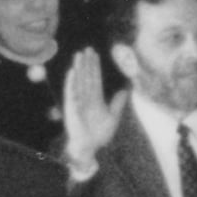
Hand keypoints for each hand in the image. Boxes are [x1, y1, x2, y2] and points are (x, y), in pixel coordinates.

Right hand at [63, 48, 126, 170]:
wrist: (90, 147)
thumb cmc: (99, 134)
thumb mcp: (113, 118)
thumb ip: (118, 104)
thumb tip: (125, 91)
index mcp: (96, 99)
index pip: (95, 79)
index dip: (95, 67)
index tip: (95, 54)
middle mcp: (86, 98)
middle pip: (87, 76)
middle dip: (87, 63)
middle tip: (87, 49)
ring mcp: (78, 101)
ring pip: (79, 81)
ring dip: (78, 68)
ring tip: (79, 55)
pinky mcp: (72, 107)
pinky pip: (71, 93)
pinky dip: (71, 83)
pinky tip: (72, 72)